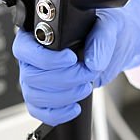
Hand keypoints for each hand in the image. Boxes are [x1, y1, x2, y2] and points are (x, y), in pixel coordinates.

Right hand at [12, 0, 139, 125]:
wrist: (114, 48)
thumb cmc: (104, 30)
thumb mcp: (108, 26)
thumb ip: (101, 40)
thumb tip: (93, 62)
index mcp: (39, 33)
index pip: (25, 49)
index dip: (46, 59)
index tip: (71, 59)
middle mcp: (33, 56)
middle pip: (31, 76)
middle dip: (63, 79)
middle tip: (86, 73)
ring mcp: (36, 78)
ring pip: (35, 96)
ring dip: (62, 97)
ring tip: (85, 87)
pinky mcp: (45, 96)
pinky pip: (40, 111)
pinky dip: (58, 113)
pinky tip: (75, 107)